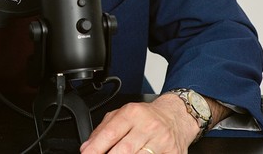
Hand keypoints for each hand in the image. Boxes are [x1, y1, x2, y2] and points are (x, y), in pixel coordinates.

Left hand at [80, 94, 198, 152]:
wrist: (175, 117)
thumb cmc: (146, 117)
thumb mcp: (123, 114)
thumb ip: (103, 129)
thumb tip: (87, 146)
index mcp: (132, 113)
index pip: (111, 133)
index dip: (97, 147)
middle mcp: (148, 126)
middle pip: (124, 150)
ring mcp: (162, 142)